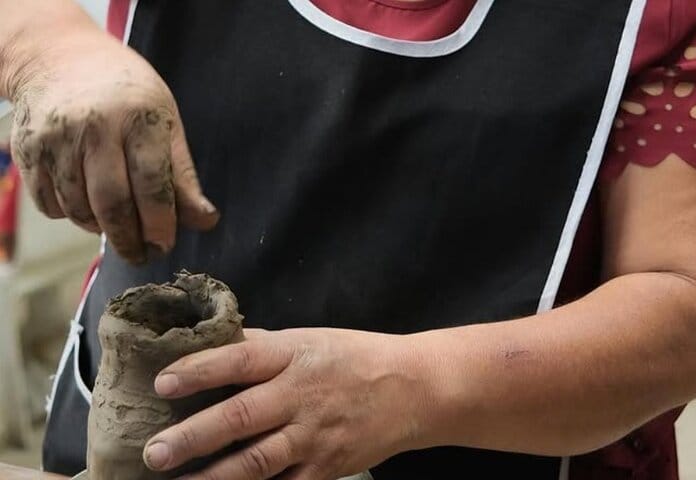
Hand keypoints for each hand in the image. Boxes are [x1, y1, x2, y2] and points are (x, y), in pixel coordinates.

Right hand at [6, 21, 217, 262]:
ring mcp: (54, 139)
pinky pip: (50, 205)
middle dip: (129, 239)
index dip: (160, 223)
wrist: (60, 58)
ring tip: (117, 224)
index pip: (151, 183)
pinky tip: (87, 204)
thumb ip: (182, 176)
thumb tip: (206, 222)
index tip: (165, 245)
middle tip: (142, 255)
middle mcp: (92, 127)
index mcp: (137, 118)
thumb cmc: (127, 97)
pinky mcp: (26, 150)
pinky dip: (71, 216)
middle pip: (111, 203)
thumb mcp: (165, 124)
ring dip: (101, 229)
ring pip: (78, 210)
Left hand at [143, 329, 425, 479]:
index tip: (162, 383)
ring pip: (257, 461)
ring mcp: (314, 437)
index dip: (200, 370)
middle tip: (154, 451)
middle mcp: (302, 395)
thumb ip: (261, 346)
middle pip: (242, 416)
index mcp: (295, 354)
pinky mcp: (326, 470)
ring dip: (213, 477)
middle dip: (194, 436)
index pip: (241, 359)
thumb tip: (210, 345)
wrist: (413, 389)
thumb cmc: (354, 358)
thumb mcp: (310, 339)